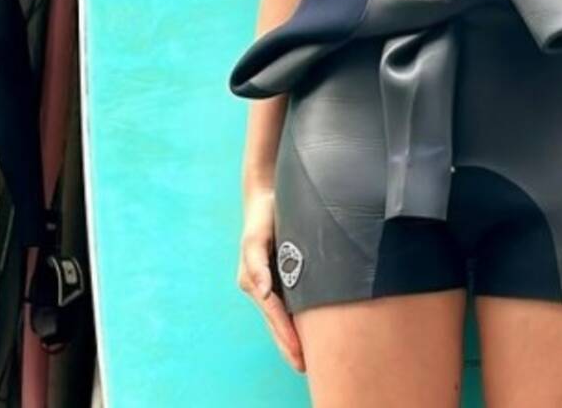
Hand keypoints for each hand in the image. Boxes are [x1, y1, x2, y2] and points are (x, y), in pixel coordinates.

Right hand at [237, 187, 305, 374]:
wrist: (267, 196)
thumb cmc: (261, 217)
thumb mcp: (256, 238)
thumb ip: (257, 265)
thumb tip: (262, 293)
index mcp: (254, 281)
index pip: (274, 314)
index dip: (286, 335)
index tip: (299, 354)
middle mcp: (262, 286)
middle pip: (277, 322)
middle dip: (288, 345)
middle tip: (304, 366)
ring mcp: (272, 281)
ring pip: (283, 316)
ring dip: (292, 336)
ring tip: (305, 358)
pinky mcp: (282, 273)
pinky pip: (288, 302)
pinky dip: (294, 320)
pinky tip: (307, 330)